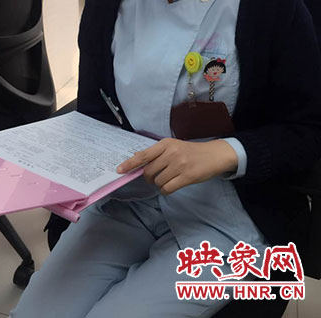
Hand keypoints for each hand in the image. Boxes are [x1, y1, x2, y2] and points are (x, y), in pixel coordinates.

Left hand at [117, 138, 237, 194]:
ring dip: (159, 184)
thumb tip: (137, 160)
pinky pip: (167, 188)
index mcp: (165, 144)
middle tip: (155, 177)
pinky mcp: (186, 177)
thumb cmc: (191, 152)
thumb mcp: (173, 147)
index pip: (143, 155)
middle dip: (149, 178)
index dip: (130, 164)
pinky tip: (171, 186)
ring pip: (158, 181)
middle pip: (148, 172)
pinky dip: (165, 190)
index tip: (119, 170)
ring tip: (168, 180)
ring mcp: (179, 165)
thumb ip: (157, 153)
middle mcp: (171, 153)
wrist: (213, 155)